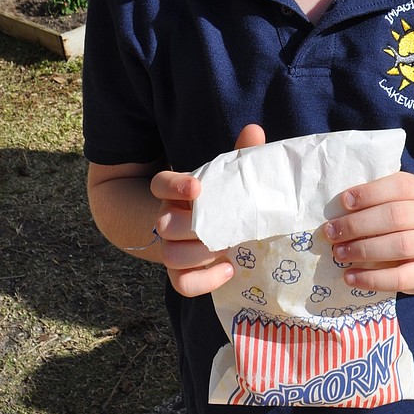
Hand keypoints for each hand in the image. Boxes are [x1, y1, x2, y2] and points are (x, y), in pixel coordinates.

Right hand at [152, 124, 265, 297]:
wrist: (212, 230)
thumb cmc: (224, 198)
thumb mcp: (231, 176)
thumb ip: (242, 155)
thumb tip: (254, 130)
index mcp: (176, 191)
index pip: (159, 183)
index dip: (173, 185)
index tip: (197, 187)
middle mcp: (167, 218)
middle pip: (164, 224)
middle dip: (194, 228)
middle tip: (224, 227)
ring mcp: (171, 247)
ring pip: (171, 255)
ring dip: (200, 254)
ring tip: (228, 248)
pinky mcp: (180, 272)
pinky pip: (181, 283)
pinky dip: (204, 281)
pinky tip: (229, 269)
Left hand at [323, 171, 413, 294]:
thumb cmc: (399, 220)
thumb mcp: (389, 202)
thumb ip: (368, 203)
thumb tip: (334, 216)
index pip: (399, 186)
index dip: (369, 193)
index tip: (344, 203)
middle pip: (396, 216)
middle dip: (358, 225)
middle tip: (332, 233)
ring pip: (401, 246)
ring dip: (364, 250)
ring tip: (339, 253)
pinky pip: (401, 278)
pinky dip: (372, 279)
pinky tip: (349, 277)